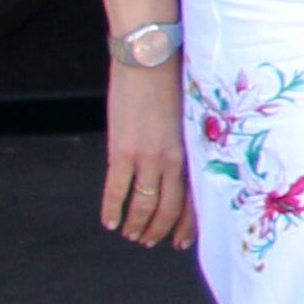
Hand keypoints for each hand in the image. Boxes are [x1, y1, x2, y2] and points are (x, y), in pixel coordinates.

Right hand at [101, 61, 192, 248]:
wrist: (150, 61)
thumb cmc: (173, 83)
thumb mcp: (188, 117)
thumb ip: (185, 143)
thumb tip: (182, 163)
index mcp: (192, 151)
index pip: (193, 198)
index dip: (187, 224)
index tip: (181, 240)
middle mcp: (173, 159)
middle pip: (168, 208)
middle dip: (159, 230)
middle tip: (151, 242)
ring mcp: (146, 157)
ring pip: (143, 205)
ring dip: (137, 225)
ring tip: (132, 235)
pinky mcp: (122, 151)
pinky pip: (116, 190)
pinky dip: (112, 210)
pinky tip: (109, 222)